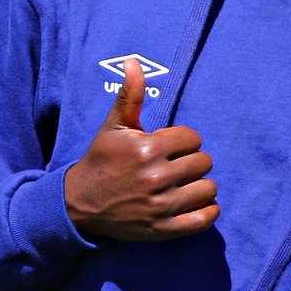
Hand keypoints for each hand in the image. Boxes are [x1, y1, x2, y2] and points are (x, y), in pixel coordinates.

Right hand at [63, 56, 218, 241]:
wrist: (81, 202)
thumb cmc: (102, 159)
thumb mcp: (113, 126)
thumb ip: (129, 95)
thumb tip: (133, 61)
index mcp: (146, 148)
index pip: (193, 138)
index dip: (184, 141)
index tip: (169, 147)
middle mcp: (156, 176)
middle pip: (204, 162)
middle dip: (192, 162)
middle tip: (175, 167)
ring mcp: (161, 205)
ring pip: (208, 188)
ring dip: (200, 186)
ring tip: (183, 185)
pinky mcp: (165, 229)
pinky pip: (205, 218)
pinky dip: (207, 211)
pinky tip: (195, 203)